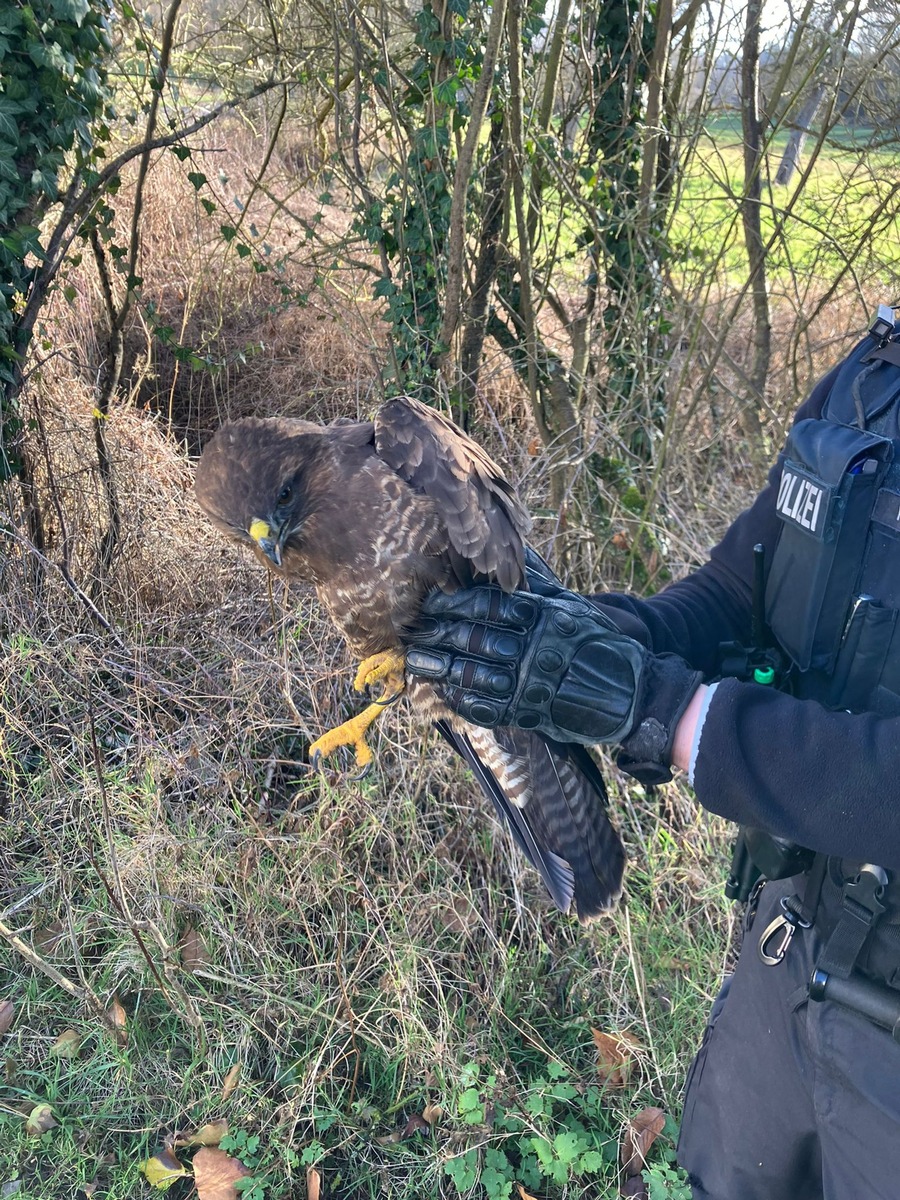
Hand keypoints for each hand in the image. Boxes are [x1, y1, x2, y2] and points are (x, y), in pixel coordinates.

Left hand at [404, 580, 702, 782]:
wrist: (632, 693)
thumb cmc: (599, 644)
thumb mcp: (574, 607)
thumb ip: (540, 586)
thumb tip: (515, 553)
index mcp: (544, 617)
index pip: (489, 605)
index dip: (455, 603)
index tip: (431, 602)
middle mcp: (535, 648)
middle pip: (475, 638)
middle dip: (439, 634)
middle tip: (412, 631)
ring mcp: (533, 683)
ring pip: (475, 674)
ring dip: (442, 669)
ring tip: (416, 663)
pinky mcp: (532, 713)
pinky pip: (488, 709)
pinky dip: (463, 702)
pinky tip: (444, 695)